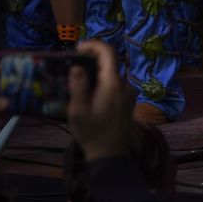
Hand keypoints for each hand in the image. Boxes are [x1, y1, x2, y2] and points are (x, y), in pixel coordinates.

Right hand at [68, 39, 133, 162]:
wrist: (111, 157)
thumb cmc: (92, 134)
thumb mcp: (78, 111)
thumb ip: (78, 86)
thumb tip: (77, 66)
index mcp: (113, 84)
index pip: (107, 52)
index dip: (92, 45)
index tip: (77, 50)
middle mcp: (125, 85)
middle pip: (109, 63)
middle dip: (91, 62)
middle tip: (73, 70)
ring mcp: (129, 93)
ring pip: (111, 74)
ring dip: (96, 74)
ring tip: (79, 86)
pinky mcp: (129, 101)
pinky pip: (115, 84)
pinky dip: (103, 83)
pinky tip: (91, 97)